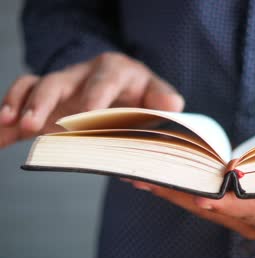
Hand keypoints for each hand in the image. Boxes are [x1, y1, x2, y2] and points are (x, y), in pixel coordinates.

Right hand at [0, 52, 183, 147]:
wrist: (122, 84)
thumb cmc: (140, 92)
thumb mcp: (156, 91)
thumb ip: (165, 98)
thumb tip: (172, 106)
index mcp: (114, 70)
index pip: (105, 80)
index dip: (96, 96)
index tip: (88, 114)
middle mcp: (83, 75)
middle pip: (59, 81)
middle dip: (45, 102)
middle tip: (34, 124)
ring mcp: (63, 87)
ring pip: (36, 87)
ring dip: (21, 104)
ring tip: (10, 124)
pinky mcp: (48, 101)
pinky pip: (22, 101)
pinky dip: (7, 116)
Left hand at [128, 180, 254, 239]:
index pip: (251, 210)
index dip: (229, 201)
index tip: (204, 194)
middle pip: (215, 209)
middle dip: (183, 193)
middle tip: (149, 177)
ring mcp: (245, 217)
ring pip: (204, 205)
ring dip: (175, 191)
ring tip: (143, 176)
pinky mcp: (239, 208)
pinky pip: (206, 200)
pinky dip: (184, 190)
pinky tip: (163, 179)